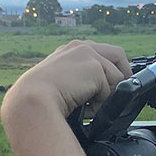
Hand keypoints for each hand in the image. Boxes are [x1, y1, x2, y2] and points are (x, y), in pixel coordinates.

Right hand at [6, 40, 130, 117]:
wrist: (31, 100)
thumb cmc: (37, 98)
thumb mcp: (59, 81)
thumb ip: (77, 78)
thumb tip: (95, 91)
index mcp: (69, 50)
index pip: (100, 52)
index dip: (110, 69)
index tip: (112, 84)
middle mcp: (80, 47)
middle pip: (117, 54)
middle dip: (123, 74)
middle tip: (119, 93)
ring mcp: (88, 55)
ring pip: (116, 77)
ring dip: (107, 96)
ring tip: (90, 108)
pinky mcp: (95, 68)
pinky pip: (111, 91)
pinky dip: (101, 104)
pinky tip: (86, 109)